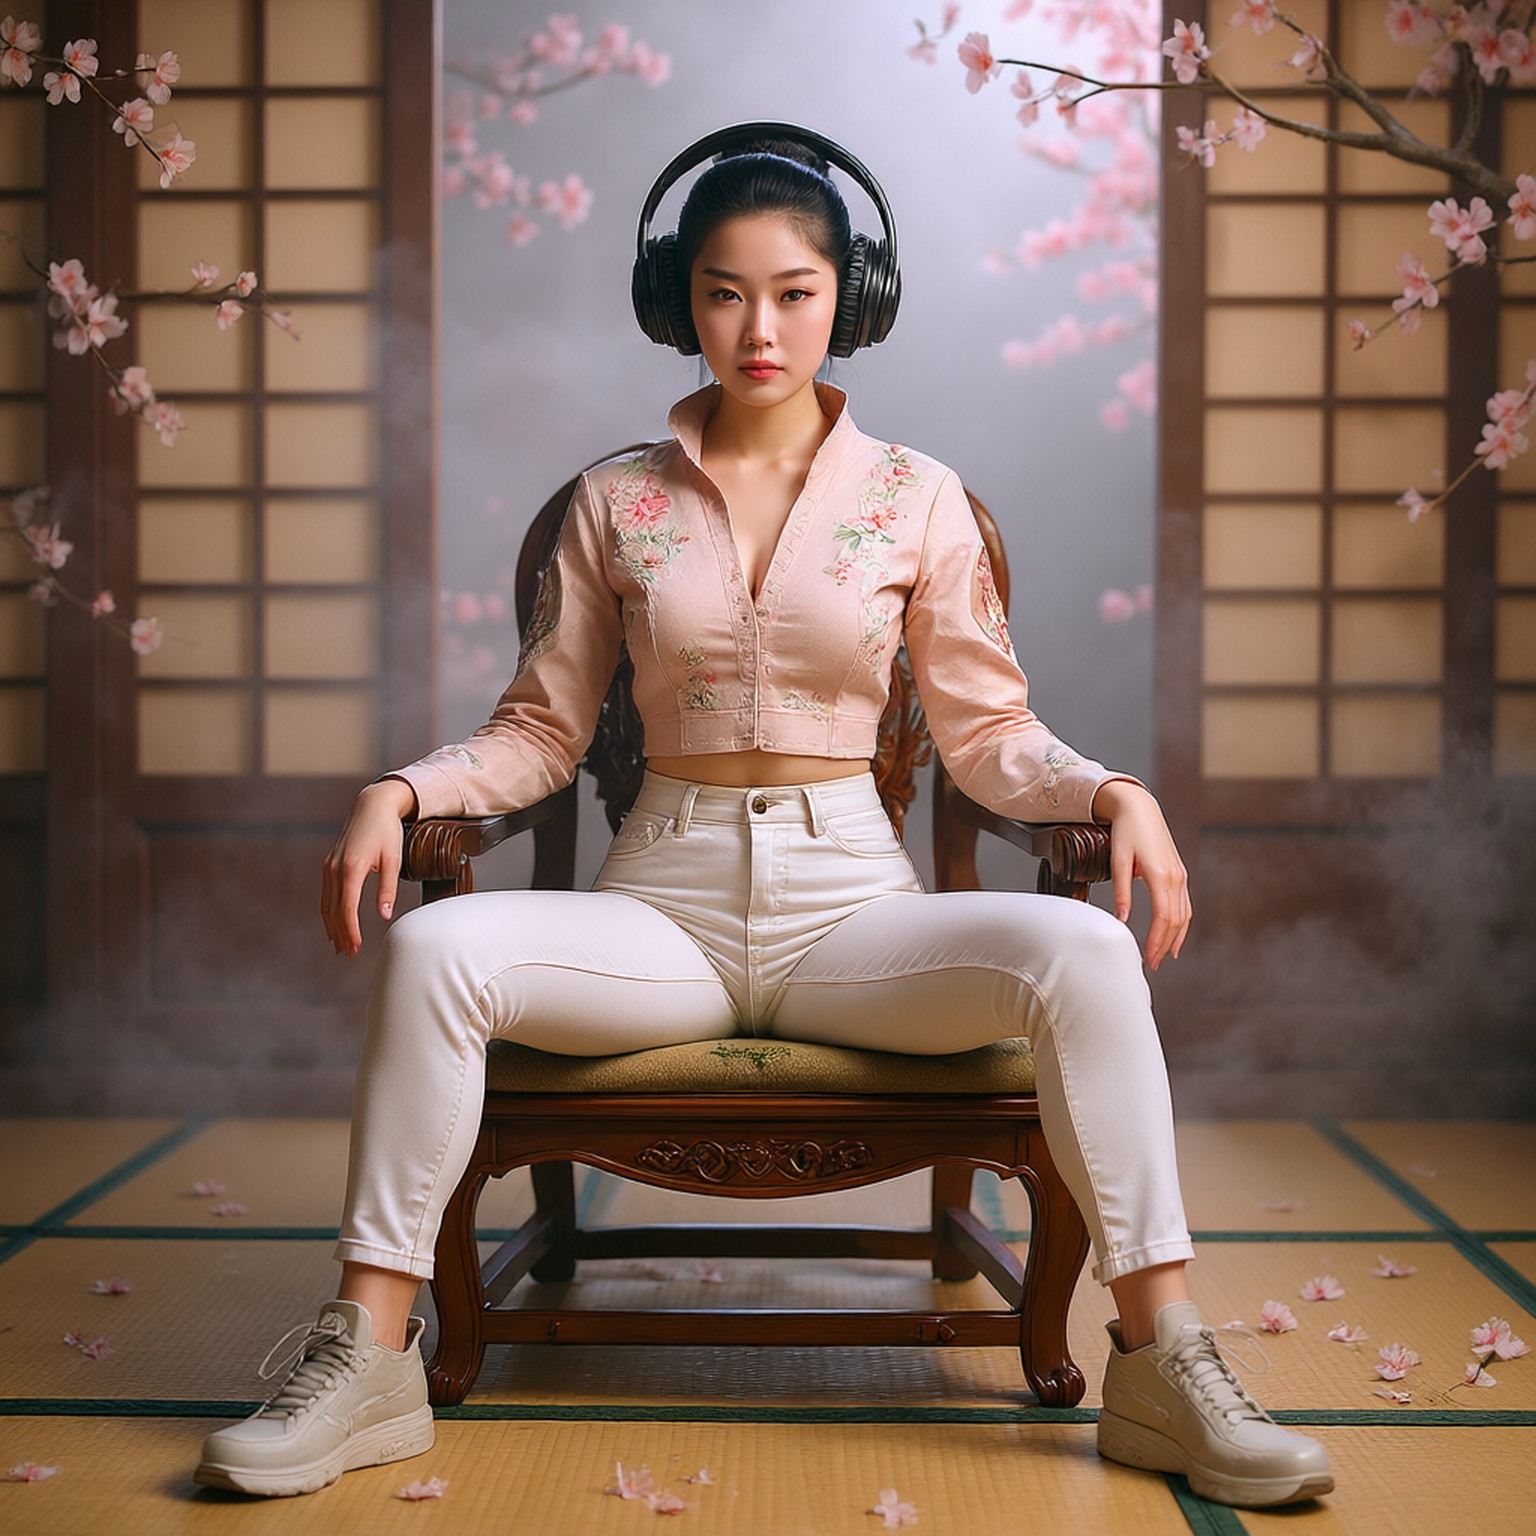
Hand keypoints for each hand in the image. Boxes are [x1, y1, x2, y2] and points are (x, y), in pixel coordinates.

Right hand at [321, 779, 416, 956]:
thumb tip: (384, 915)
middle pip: (333, 910)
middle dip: (340, 934)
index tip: (355, 948)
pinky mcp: (329, 865)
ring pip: (326, 904)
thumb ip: (388, 888)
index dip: (350, 930)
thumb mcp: (393, 860)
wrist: (372, 806)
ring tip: (340, 947)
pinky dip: (329, 912)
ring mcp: (329, 866)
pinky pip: (326, 894)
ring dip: (332, 926)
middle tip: (349, 955)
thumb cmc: (387, 831)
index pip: (347, 908)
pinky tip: (334, 925)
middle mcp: (335, 868)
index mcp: (351, 868)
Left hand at [1089, 779, 1190, 970]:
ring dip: (1176, 937)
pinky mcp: (1179, 873)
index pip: (1163, 917)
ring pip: (1184, 914)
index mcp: (1160, 875)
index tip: (1149, 957)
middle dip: (1165, 944)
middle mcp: (1175, 877)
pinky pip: (1185, 904)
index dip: (1157, 940)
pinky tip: (1174, 933)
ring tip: (1164, 955)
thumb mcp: (1118, 861)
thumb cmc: (1126, 831)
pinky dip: (1181, 922)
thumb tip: (1122, 920)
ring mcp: (1180, 875)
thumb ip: (1121, 892)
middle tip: (1153, 964)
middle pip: (1176, 920)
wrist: (1139, 808)